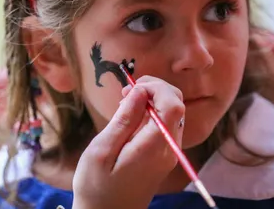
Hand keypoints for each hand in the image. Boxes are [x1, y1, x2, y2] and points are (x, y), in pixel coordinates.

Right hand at [72, 77, 184, 208]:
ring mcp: (169, 154)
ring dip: (153, 100)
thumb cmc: (96, 186)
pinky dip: (152, 113)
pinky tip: (131, 117)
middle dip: (154, 89)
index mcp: (155, 147)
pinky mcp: (164, 157)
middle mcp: (169, 149)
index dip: (156, 87)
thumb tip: (139, 91)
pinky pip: (166, 125)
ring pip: (173, 113)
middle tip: (126, 92)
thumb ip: (124, 119)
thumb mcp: (102, 150)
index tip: (132, 87)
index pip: (173, 104)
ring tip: (125, 104)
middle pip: (177, 105)